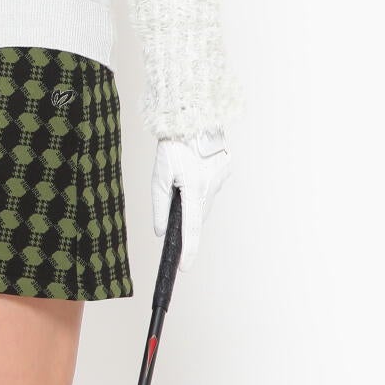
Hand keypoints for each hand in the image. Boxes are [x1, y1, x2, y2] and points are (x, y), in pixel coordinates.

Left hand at [152, 128, 230, 271]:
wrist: (192, 116)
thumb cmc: (173, 145)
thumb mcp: (159, 176)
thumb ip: (159, 205)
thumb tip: (160, 231)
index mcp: (194, 189)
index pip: (191, 228)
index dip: (188, 250)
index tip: (184, 267)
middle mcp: (212, 186)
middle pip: (198, 214)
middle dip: (187, 218)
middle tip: (174, 198)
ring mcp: (221, 177)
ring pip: (205, 200)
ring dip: (194, 200)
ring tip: (183, 180)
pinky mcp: (225, 168)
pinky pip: (211, 185)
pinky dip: (202, 185)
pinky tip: (194, 170)